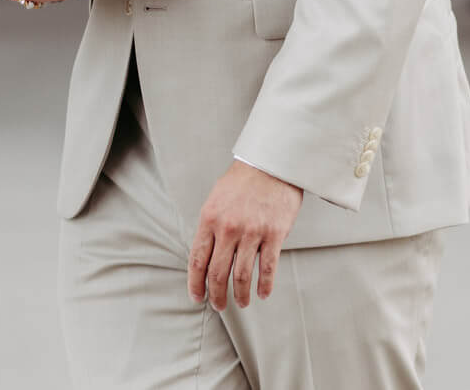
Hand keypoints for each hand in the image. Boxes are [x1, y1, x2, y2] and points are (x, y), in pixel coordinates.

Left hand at [189, 163, 302, 308]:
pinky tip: (263, 293)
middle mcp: (228, 228)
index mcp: (209, 219)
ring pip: (242, 275)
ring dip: (240, 295)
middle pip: (217, 273)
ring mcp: (252, 232)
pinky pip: (268, 268)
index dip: (195, 283)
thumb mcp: (215, 199)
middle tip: (219, 306)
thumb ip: (210, 227)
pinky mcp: (274, 234)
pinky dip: (265, 285)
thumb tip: (206, 255)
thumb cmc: (242, 181)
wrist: (270, 164)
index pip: (197, 260)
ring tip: (241, 303)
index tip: (197, 297)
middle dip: (216, 295)